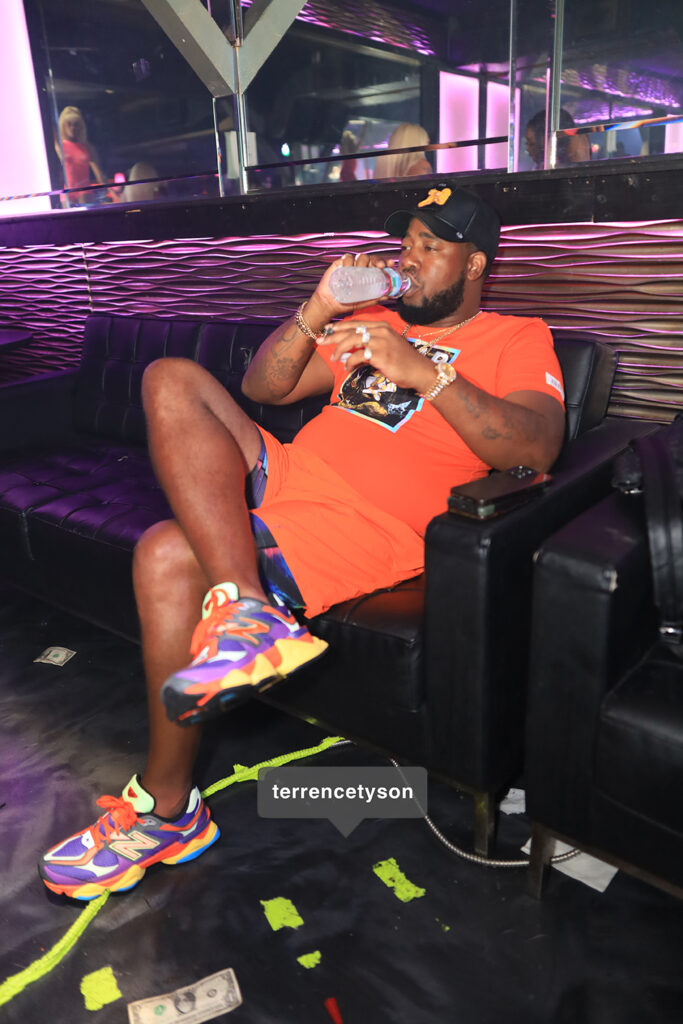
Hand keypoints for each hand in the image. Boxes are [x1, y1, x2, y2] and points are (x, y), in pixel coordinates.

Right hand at [306, 251, 393, 326]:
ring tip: (360, 270)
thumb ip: (374, 299)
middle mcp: (361, 269)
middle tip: (380, 266)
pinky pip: (348, 257)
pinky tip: (348, 268)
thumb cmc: (346, 303)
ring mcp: (351, 266)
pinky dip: (349, 261)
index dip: (386, 263)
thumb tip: (388, 296)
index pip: (378, 267)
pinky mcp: (341, 264)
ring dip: (363, 261)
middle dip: (378, 260)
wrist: (329, 304)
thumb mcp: (363, 302)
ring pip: (361, 256)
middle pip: (372, 259)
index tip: (390, 264)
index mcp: (368, 276)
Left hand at [317, 319, 436, 393]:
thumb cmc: (403, 361)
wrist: (419, 371)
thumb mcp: (387, 347)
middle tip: (320, 341)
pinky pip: (358, 356)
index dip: (339, 327)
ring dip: (339, 350)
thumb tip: (350, 351)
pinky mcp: (380, 354)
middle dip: (332, 336)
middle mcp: (381, 331)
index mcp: (382, 326)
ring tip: (334, 358)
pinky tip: (347, 368)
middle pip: (350, 330)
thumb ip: (370, 345)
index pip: (356, 323)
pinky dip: (350, 362)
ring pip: (352, 341)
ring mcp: (381, 341)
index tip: (326, 330)